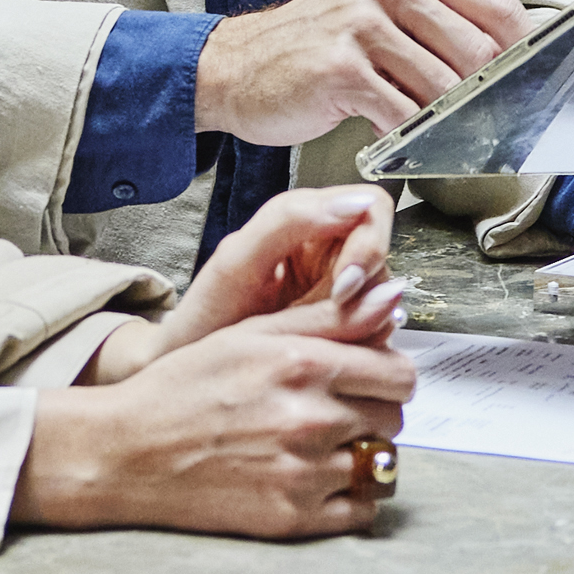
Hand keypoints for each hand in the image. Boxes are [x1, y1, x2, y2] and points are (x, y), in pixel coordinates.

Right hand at [27, 282, 418, 540]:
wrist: (130, 453)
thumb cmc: (185, 387)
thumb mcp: (250, 333)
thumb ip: (328, 317)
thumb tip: (393, 295)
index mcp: (304, 365)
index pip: (399, 374)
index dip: (386, 375)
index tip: (365, 380)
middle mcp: (311, 419)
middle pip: (394, 418)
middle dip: (372, 412)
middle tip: (334, 411)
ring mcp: (304, 473)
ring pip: (380, 463)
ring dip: (359, 454)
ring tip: (316, 445)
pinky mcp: (293, 517)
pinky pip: (361, 510)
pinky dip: (349, 497)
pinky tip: (316, 479)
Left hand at [93, 185, 402, 380]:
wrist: (189, 371)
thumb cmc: (205, 314)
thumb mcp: (238, 260)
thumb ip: (289, 220)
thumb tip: (354, 202)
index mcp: (307, 220)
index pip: (371, 208)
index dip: (370, 244)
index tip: (344, 287)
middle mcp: (328, 250)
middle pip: (384, 255)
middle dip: (366, 292)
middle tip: (332, 323)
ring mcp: (337, 290)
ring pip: (384, 297)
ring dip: (363, 324)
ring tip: (317, 343)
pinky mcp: (342, 328)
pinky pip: (374, 331)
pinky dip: (357, 346)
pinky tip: (325, 356)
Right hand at [198, 0, 531, 147]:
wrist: (237, 66)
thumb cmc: (320, 46)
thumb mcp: (381, 12)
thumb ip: (440, 27)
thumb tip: (511, 69)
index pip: (500, 10)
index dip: (523, 58)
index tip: (527, 90)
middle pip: (480, 53)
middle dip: (484, 99)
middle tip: (479, 126)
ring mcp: (363, 24)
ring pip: (444, 88)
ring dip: (444, 123)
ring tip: (430, 132)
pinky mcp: (342, 68)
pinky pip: (403, 115)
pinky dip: (407, 136)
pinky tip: (392, 135)